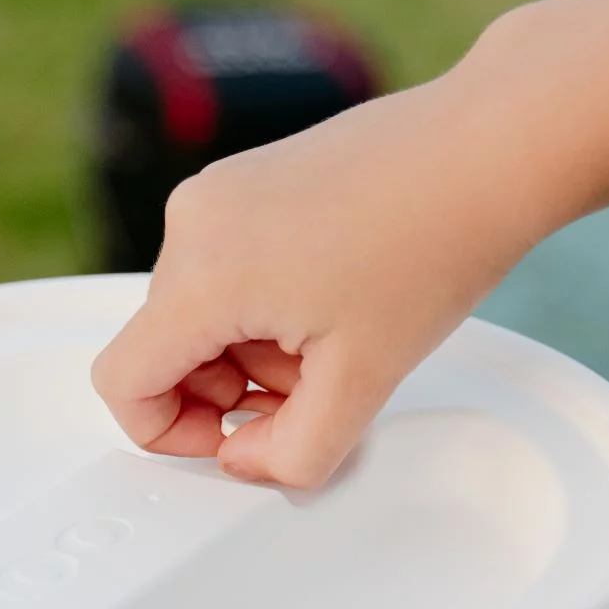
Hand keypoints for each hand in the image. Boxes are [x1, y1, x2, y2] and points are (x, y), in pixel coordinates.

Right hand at [91, 73, 547, 487]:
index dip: (168, 434)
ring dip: (252, 349)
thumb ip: (292, 452)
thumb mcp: (364, 382)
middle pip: (165, 346)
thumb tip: (246, 459)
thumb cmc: (434, 242)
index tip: (230, 438)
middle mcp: (192, 221)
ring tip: (335, 341)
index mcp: (204, 275)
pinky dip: (264, 304)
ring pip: (198, 309)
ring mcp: (217, 192)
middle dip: (231, 389)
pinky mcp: (245, 178)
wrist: (484, 150)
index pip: (123, 382)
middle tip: (312, 391)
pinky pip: (223, 265)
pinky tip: (335, 300)